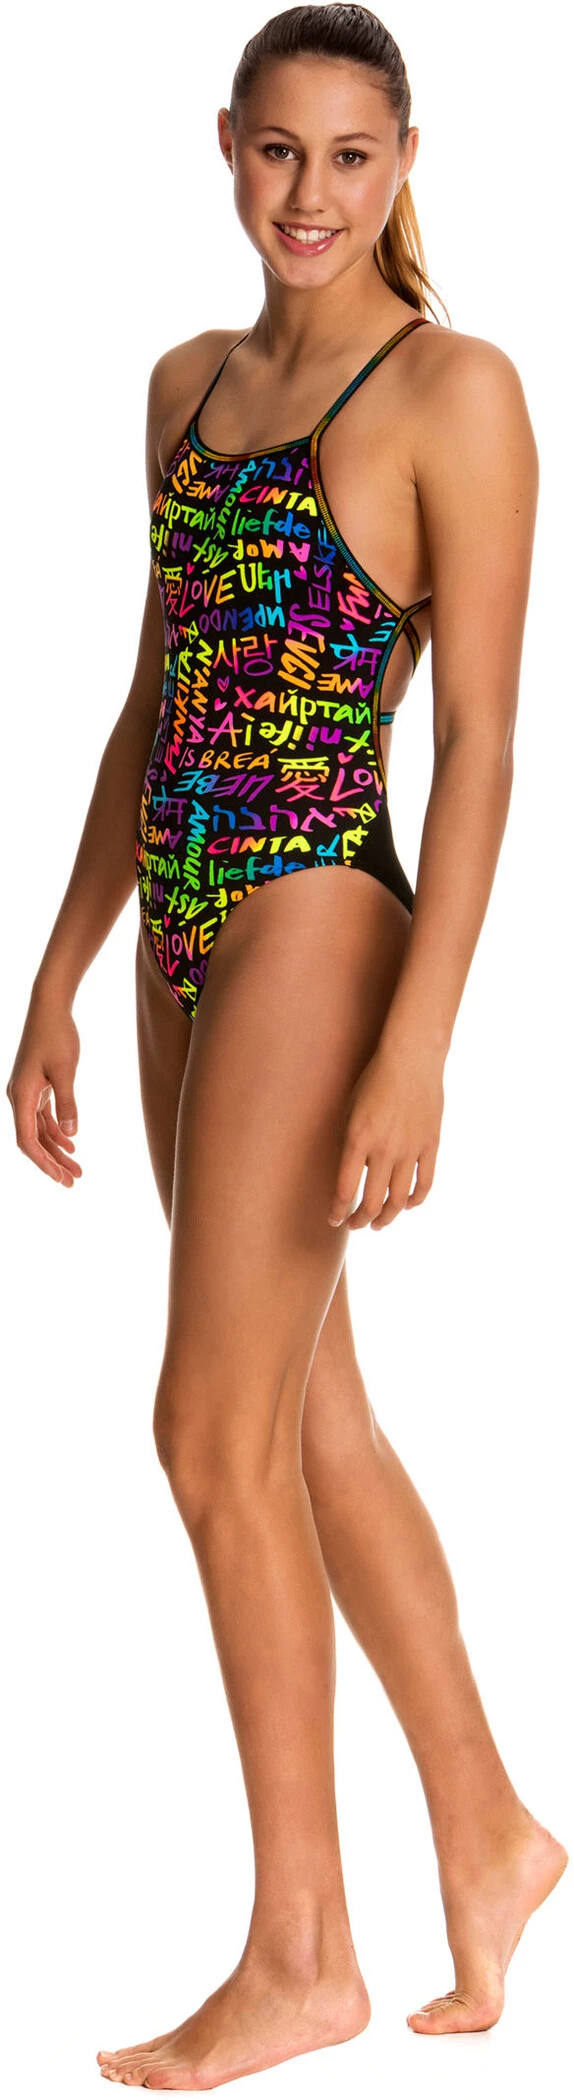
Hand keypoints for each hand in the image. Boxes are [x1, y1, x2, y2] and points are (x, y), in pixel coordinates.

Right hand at [6, 982, 82, 1186]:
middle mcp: (19, 1097)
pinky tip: (71, 1144)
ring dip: (56, 1149)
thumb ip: (68, 1103)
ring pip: (39, 1130)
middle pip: (33, 1140)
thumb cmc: (56, 1035)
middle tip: (73, 1182)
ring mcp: (27, 1092)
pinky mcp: (36, 1086)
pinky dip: (56, 1131)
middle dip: (52, 1162)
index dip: (42, 1162)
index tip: (60, 1177)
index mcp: (21, 1096)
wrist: (49, 1008)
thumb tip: (71, 1134)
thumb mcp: (65, 1071)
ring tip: (77, 1169)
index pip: (27, 1140)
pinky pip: (43, 1117)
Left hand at [328, 1033, 444, 1231]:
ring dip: (387, 1217)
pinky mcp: (431, 1145)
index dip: (338, 1211)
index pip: (344, 1190)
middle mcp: (383, 1149)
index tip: (334, 1220)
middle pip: (372, 1202)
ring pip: (398, 1200)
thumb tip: (349, 1174)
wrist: (412, 1057)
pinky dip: (415, 1201)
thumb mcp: (350, 1109)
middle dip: (360, 1220)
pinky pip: (424, 1184)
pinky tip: (406, 1205)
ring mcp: (410, 1149)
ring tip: (378, 1224)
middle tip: (355, 1225)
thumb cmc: (375, 1079)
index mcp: (357, 1139)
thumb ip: (350, 1143)